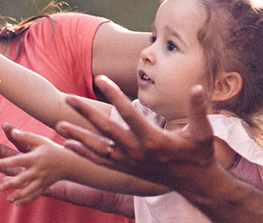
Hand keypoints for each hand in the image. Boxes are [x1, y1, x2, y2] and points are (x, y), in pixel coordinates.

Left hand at [0, 123, 80, 204]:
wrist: (69, 162)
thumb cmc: (51, 149)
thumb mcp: (40, 140)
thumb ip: (25, 136)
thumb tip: (11, 131)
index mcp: (34, 158)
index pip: (17, 160)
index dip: (5, 162)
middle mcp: (38, 170)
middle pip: (22, 178)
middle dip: (11, 184)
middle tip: (0, 187)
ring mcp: (42, 180)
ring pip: (29, 190)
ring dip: (18, 195)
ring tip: (8, 198)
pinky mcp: (45, 186)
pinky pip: (35, 195)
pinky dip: (26, 200)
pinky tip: (16, 203)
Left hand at [56, 76, 218, 189]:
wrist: (195, 183)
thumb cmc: (199, 154)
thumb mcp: (204, 132)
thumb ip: (198, 109)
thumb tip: (197, 87)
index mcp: (153, 140)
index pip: (128, 113)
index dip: (113, 94)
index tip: (100, 78)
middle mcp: (137, 152)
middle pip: (105, 129)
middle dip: (85, 113)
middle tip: (67, 98)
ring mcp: (130, 163)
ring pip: (98, 148)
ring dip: (78, 136)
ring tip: (59, 125)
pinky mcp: (126, 169)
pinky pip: (100, 161)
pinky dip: (84, 153)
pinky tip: (69, 145)